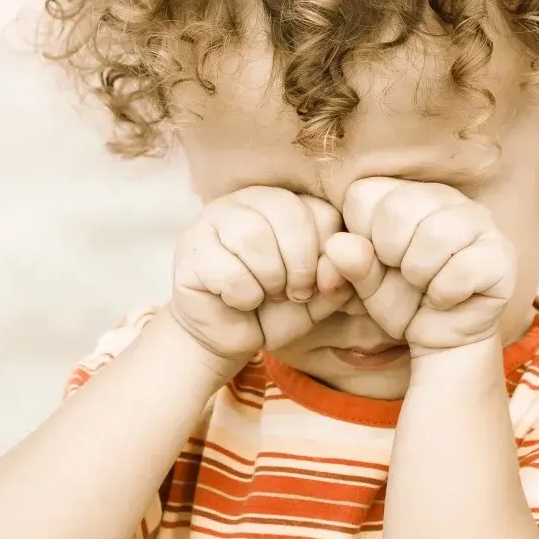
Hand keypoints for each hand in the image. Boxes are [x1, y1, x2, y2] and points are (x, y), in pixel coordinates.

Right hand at [171, 187, 354, 361]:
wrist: (229, 338)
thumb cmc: (274, 310)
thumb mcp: (319, 297)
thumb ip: (340, 277)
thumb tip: (347, 258)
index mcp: (286, 202)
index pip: (321, 211)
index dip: (326, 255)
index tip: (316, 285)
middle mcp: (249, 200)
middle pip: (289, 213)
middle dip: (300, 266)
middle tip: (293, 293)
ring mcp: (214, 219)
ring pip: (255, 237)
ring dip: (270, 280)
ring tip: (265, 295)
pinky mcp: (191, 248)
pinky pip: (229, 269)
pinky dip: (243, 296)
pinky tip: (237, 301)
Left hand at [325, 177, 515, 355]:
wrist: (439, 338)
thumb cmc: (400, 300)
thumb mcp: (364, 285)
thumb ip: (348, 265)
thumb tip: (336, 245)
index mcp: (401, 192)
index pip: (363, 195)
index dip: (360, 237)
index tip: (376, 259)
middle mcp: (442, 196)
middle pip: (397, 209)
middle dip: (390, 255)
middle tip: (403, 275)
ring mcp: (478, 220)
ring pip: (435, 235)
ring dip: (419, 275)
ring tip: (425, 285)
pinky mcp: (501, 253)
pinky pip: (462, 269)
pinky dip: (444, 294)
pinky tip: (446, 298)